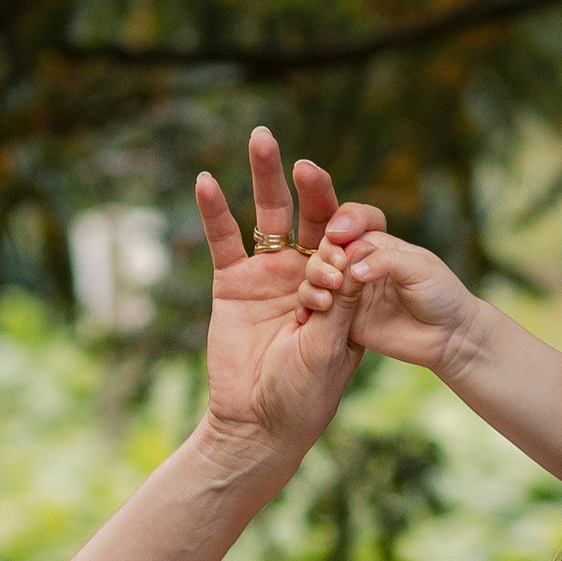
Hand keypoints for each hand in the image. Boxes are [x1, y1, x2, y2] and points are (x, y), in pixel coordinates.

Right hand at [193, 129, 360, 464]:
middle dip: (313, 186)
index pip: (353, 239)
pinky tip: (208, 180)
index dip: (348, 237)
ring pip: (270, 215)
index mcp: (347, 284)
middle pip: (314, 214)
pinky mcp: (233, 283)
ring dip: (266, 177)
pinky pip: (224, 240)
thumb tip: (353, 257)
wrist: (259, 423)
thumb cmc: (306, 392)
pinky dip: (215, 211)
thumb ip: (340, 302)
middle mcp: (310, 269)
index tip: (338, 254)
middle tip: (304, 161)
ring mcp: (271, 273)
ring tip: (262, 137)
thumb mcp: (331, 348)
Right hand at [297, 211, 482, 378]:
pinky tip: (308, 313)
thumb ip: (386, 261)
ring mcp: (348, 292)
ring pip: (317, 278)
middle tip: (337, 270)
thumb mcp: (420, 268)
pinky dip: (307, 307)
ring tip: (328, 295)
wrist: (448, 336)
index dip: (341, 225)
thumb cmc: (441, 294)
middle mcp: (358, 265)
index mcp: (377, 244)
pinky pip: (316, 309)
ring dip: (315, 280)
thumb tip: (353, 268)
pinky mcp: (342, 318)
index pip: (349, 224)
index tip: (339, 235)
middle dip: (325, 256)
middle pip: (327, 250)